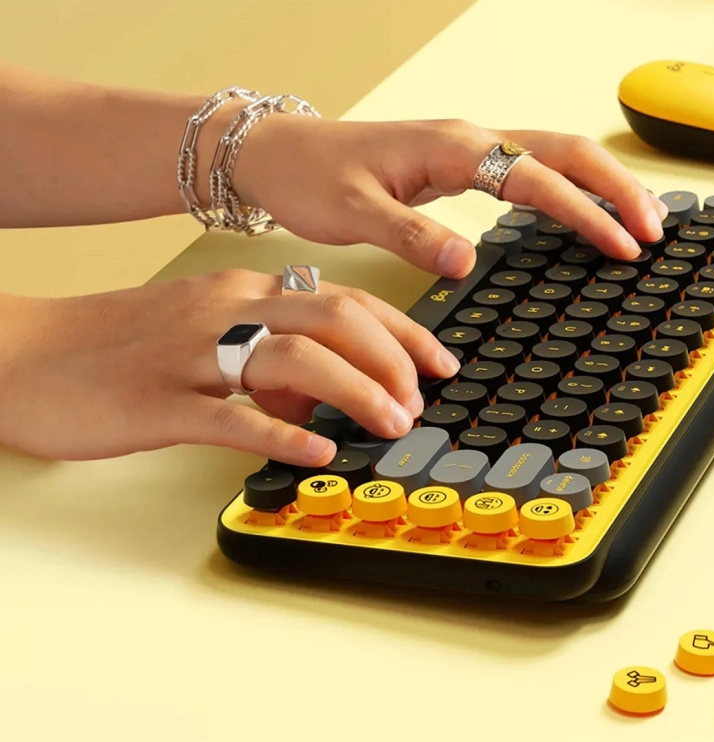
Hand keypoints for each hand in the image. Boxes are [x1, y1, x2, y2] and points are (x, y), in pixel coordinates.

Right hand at [0, 270, 455, 465]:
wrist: (20, 354)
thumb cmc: (114, 345)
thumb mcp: (201, 329)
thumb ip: (265, 349)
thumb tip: (324, 388)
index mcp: (239, 292)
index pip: (344, 298)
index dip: (402, 331)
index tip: (439, 362)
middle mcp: (224, 311)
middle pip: (334, 317)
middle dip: (392, 359)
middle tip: (419, 401)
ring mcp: (192, 355)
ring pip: (296, 358)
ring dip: (357, 391)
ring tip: (390, 424)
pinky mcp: (159, 403)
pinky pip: (232, 416)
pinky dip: (285, 432)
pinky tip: (319, 452)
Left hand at [231, 117, 669, 277]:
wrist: (279, 154)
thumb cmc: (312, 177)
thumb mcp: (353, 212)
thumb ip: (411, 234)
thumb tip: (465, 261)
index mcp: (452, 147)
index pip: (536, 178)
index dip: (586, 212)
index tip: (622, 244)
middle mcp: (470, 138)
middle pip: (566, 150)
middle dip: (617, 187)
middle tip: (654, 229)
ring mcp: (471, 145)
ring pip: (557, 152)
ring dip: (603, 182)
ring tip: (641, 219)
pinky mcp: (465, 159)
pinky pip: (535, 164)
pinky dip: (573, 183)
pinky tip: (586, 208)